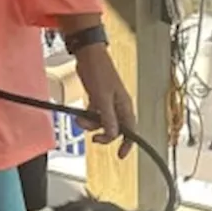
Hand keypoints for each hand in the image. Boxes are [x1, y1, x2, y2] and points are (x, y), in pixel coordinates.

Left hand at [73, 43, 135, 158]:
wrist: (88, 55)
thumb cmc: (99, 71)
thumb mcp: (102, 98)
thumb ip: (108, 118)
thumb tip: (113, 135)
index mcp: (124, 106)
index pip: (131, 130)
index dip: (127, 144)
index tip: (121, 155)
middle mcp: (118, 106)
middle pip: (115, 129)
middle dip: (104, 134)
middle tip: (94, 138)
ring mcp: (108, 103)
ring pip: (102, 123)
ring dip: (91, 125)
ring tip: (81, 120)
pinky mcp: (98, 99)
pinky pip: (94, 115)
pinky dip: (87, 118)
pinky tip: (80, 115)